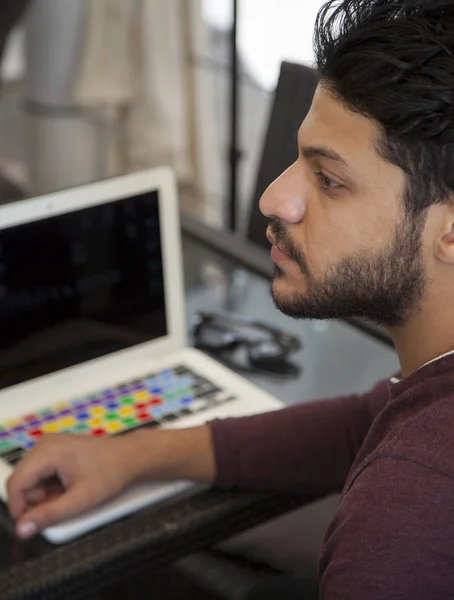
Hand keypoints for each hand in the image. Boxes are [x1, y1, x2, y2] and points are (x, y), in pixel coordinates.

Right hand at [7, 432, 144, 538]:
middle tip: (61, 503)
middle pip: (21, 480)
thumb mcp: (81, 500)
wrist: (130, 456)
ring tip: (68, 493)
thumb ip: (49, 515)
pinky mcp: (55, 448)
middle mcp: (45, 444)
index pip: (15, 484)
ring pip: (30, 477)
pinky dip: (49, 484)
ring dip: (43, 492)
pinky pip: (40, 471)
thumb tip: (23, 528)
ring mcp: (49, 444)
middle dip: (35, 498)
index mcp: (48, 452)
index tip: (32, 523)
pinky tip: (68, 484)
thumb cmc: (111, 473)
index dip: (19, 508)